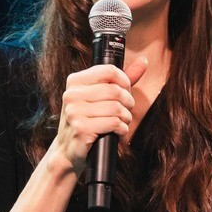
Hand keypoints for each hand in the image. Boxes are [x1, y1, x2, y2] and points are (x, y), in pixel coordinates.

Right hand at [51, 54, 148, 176]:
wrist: (68, 150)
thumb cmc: (87, 121)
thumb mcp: (100, 97)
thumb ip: (120, 79)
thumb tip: (144, 61)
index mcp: (75, 81)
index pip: (109, 71)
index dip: (124, 81)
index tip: (126, 91)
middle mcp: (72, 95)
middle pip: (115, 91)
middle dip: (128, 103)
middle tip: (127, 111)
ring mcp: (74, 112)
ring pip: (116, 108)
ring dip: (126, 118)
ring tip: (123, 122)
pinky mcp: (81, 129)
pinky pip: (113, 123)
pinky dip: (122, 129)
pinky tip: (118, 131)